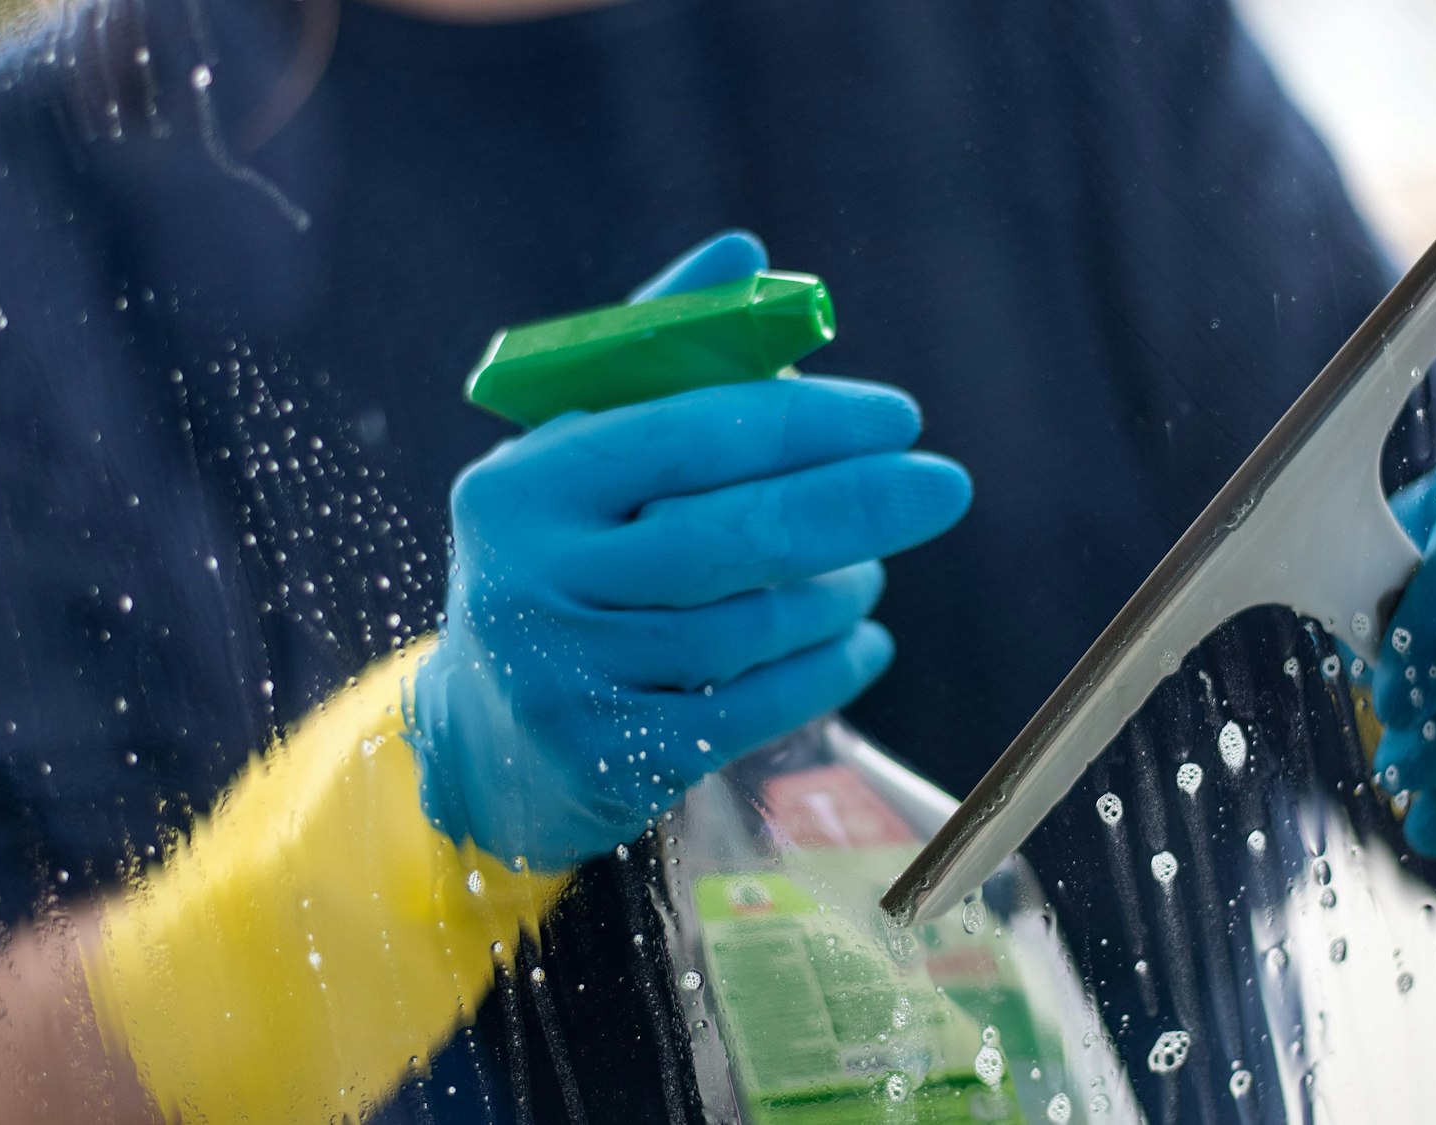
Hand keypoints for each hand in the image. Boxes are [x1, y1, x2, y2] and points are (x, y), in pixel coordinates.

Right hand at [408, 232, 972, 867]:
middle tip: (946, 487)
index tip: (898, 417)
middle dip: (856, 505)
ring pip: (751, 625)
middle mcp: (537, 580)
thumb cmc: (563, 553)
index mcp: (526, 483)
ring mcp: (573, 678)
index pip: (690, 434)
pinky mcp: (614, 755)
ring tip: (870, 569)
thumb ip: (664, 351)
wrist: (489, 729)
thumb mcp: (582, 449)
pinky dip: (826, 669)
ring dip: (838, 590)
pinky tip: (863, 641)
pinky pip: (754, 706)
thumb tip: (745, 254)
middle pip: (732, 535)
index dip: (808, 422)